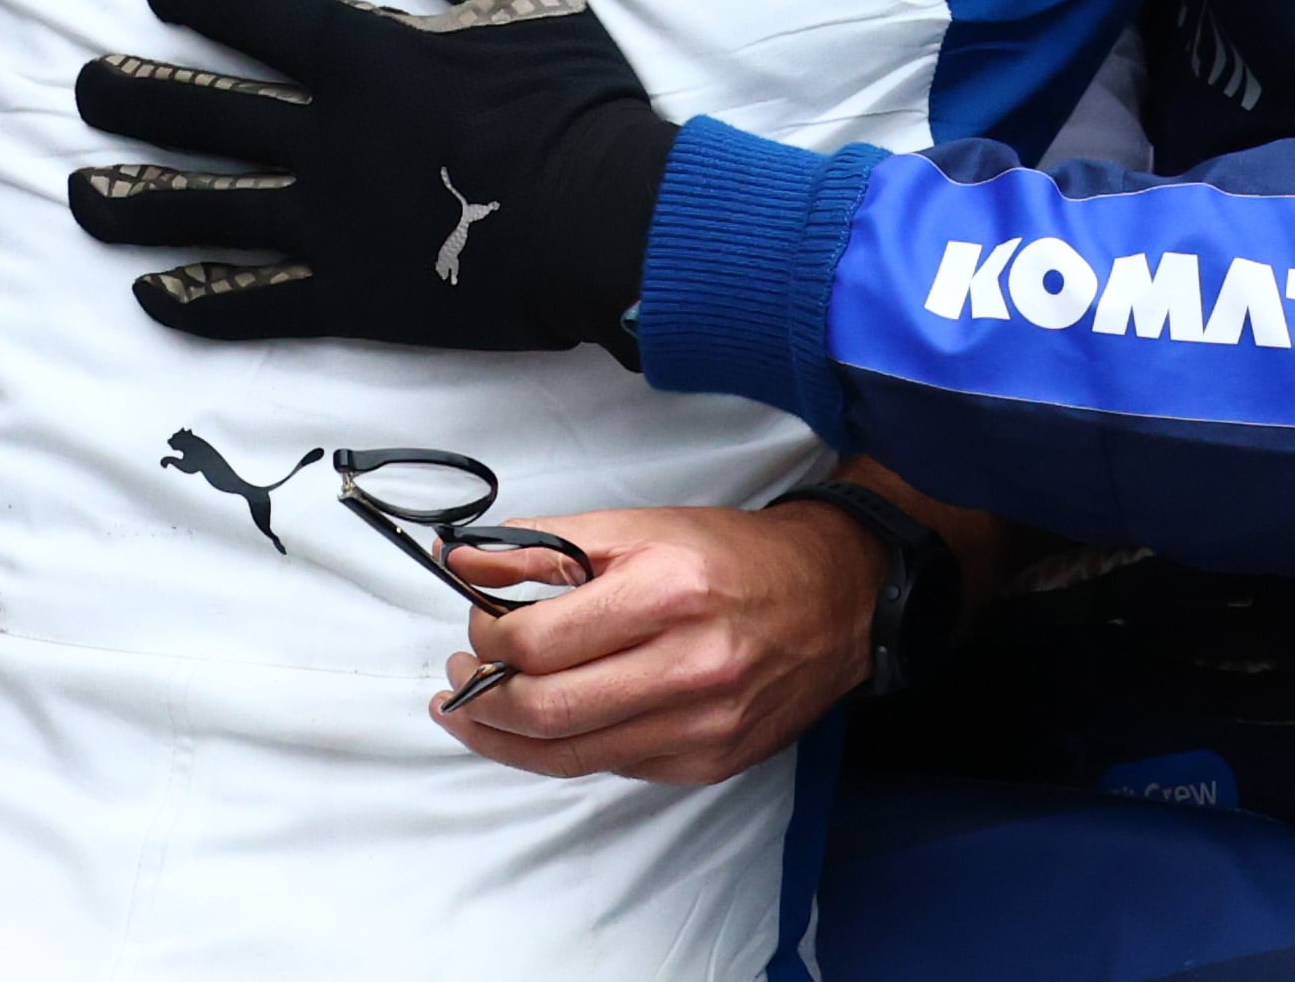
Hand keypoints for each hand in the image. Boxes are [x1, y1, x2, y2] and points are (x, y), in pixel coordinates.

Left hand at [70, 0, 677, 356]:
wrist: (609, 223)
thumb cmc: (571, 97)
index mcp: (361, 56)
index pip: (247, 10)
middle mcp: (323, 136)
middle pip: (200, 111)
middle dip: (132, 96)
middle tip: (84, 87)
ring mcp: (327, 223)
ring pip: (206, 207)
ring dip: (136, 199)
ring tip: (80, 195)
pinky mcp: (348, 296)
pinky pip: (254, 300)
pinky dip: (198, 300)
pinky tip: (150, 295)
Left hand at [429, 502, 874, 782]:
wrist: (834, 598)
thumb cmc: (732, 557)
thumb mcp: (637, 527)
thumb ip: (544, 545)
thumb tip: (460, 561)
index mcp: (665, 594)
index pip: (538, 641)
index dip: (486, 637)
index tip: (477, 624)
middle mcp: (687, 667)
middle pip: (546, 711)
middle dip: (482, 700)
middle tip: (461, 677)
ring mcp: (700, 726)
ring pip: (569, 756)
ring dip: (505, 738)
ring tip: (475, 712)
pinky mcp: (707, 763)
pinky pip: (611, 767)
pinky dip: (565, 750)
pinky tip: (544, 728)